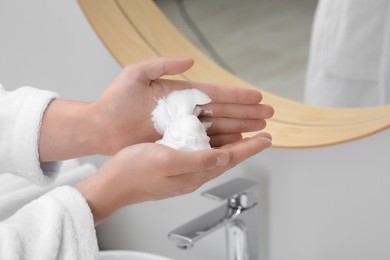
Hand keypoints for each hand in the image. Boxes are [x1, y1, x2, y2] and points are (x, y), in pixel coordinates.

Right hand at [75, 132, 271, 224]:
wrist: (113, 183)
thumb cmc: (134, 172)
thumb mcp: (166, 161)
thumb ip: (196, 161)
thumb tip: (222, 158)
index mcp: (194, 173)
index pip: (231, 159)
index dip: (251, 148)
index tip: (267, 139)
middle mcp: (192, 172)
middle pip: (227, 157)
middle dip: (246, 145)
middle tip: (260, 134)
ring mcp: (183, 169)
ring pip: (215, 154)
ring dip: (231, 143)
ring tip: (243, 133)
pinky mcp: (173, 164)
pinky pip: (199, 151)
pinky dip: (211, 142)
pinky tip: (210, 136)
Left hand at [93, 57, 273, 153]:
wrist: (100, 127)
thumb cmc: (114, 100)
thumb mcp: (136, 73)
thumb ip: (162, 64)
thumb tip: (189, 60)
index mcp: (179, 93)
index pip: (215, 93)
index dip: (237, 96)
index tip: (257, 97)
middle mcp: (184, 110)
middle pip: (222, 112)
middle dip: (246, 114)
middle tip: (268, 115)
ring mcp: (181, 128)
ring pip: (217, 128)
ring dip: (240, 128)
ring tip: (259, 129)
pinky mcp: (175, 143)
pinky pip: (203, 143)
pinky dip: (221, 143)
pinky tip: (236, 143)